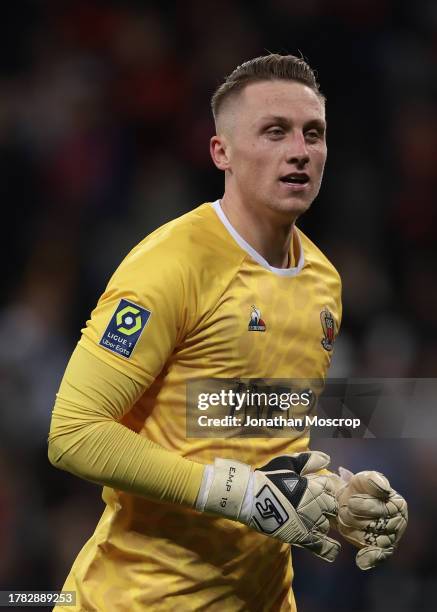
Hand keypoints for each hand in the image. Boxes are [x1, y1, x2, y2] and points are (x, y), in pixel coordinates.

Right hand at [197, 451, 340, 561]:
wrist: (251, 498)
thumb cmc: (269, 478)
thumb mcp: (288, 463)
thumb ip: (309, 460)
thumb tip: (327, 459)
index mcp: (315, 487)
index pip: (331, 489)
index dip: (327, 489)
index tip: (321, 489)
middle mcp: (317, 506)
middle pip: (331, 508)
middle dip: (326, 507)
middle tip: (316, 505)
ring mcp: (310, 524)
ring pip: (325, 525)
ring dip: (322, 522)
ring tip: (313, 521)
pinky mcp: (302, 538)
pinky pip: (321, 546)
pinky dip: (329, 549)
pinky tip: (334, 549)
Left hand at [330, 467, 407, 569]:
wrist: (346, 502)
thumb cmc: (359, 489)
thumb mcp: (364, 479)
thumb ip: (373, 480)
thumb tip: (384, 488)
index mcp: (398, 504)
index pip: (383, 509)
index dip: (365, 506)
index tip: (350, 501)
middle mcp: (398, 522)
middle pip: (378, 526)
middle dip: (357, 518)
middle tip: (345, 510)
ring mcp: (391, 537)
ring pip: (374, 539)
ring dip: (355, 531)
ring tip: (344, 520)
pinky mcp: (382, 548)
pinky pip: (380, 556)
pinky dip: (371, 558)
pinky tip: (361, 560)